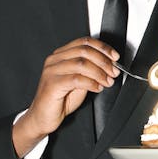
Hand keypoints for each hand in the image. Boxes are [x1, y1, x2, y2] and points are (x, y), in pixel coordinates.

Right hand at [13, 37, 118, 156]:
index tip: (114, 56)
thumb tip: (109, 65)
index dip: (102, 47)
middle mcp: (55, 60)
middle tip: (113, 71)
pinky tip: (97, 88)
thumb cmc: (60, 99)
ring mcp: (52, 71)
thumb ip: (91, 70)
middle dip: (104, 61)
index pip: (84, 42)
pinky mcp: (52, 84)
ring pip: (81, 63)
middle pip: (84, 51)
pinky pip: (76, 79)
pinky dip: (91, 83)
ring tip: (107, 81)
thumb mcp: (80, 81)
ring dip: (99, 73)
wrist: (43, 116)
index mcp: (61, 55)